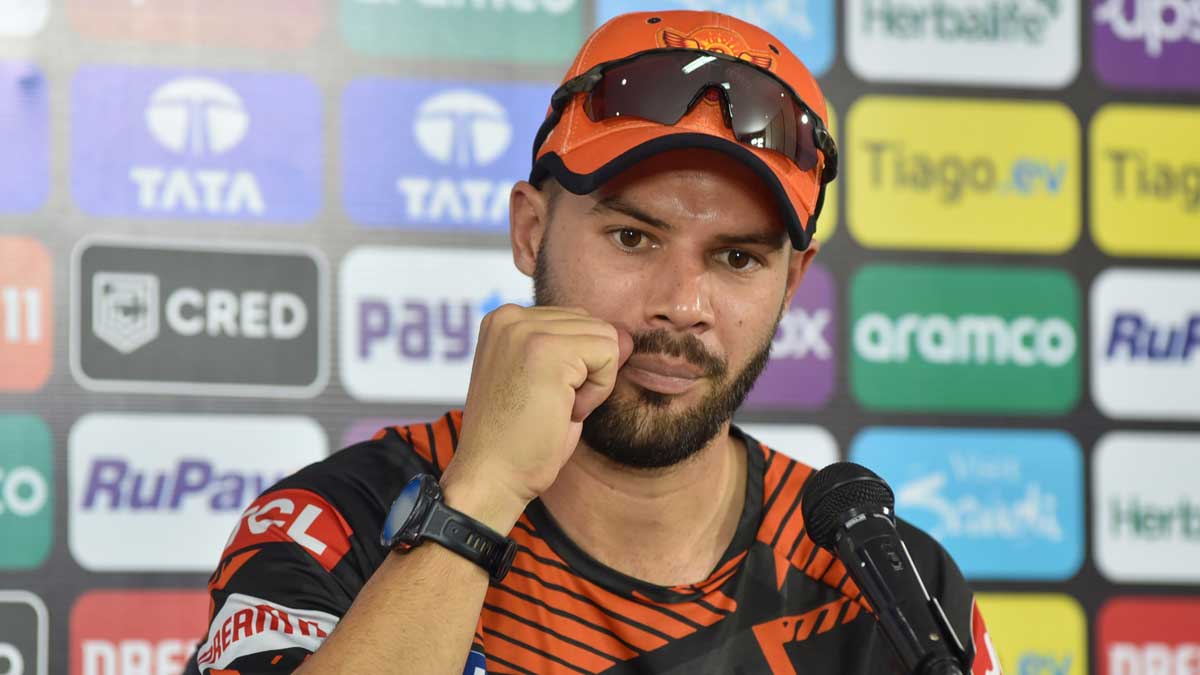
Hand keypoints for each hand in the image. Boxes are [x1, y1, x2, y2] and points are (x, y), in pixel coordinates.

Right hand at [440, 305, 632, 532]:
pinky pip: (607, 355)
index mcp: (504, 320)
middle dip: (586, 372)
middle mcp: (510, 316)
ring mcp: (525, 329)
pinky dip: (597, 391)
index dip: (574, 368)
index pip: (576, 321)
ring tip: (553, 408)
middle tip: (548, 407)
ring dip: (592, 383)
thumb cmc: (519, 440)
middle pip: (593, 325)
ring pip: (605, 338)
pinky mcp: (546, 349)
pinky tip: (563, 411)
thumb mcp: (552, 383)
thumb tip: (626, 336)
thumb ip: (581, 351)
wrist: (492, 477)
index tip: (540, 398)